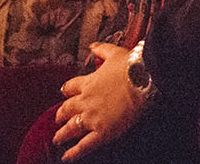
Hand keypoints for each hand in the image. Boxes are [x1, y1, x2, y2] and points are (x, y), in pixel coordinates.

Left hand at [52, 43, 144, 160]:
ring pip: (71, 128)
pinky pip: (84, 145)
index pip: (70, 87)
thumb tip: (92, 46)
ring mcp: (92, 117)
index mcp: (88, 82)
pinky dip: (74, 152)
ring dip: (62, 134)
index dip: (66, 91)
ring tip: (57, 139)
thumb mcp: (114, 53)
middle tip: (57, 119)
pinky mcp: (102, 132)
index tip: (63, 93)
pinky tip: (66, 157)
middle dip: (61, 115)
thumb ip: (101, 49)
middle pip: (67, 109)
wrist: (142, 81)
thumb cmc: (130, 67)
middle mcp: (86, 101)